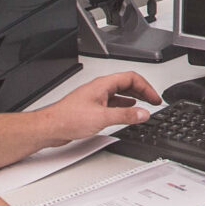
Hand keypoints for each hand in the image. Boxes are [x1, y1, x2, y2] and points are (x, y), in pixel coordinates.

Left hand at [36, 72, 159, 142]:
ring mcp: (96, 98)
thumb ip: (125, 116)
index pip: (131, 78)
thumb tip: (143, 113)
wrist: (50, 127)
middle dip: (142, 91)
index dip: (146, 87)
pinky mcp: (92, 108)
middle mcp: (99, 89)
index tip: (154, 98)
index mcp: (103, 85)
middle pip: (127, 84)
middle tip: (153, 100)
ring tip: (144, 105)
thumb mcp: (102, 117)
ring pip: (120, 93)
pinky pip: (113, 103)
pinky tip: (126, 113)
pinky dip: (123, 107)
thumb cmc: (68, 118)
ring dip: (134, 98)